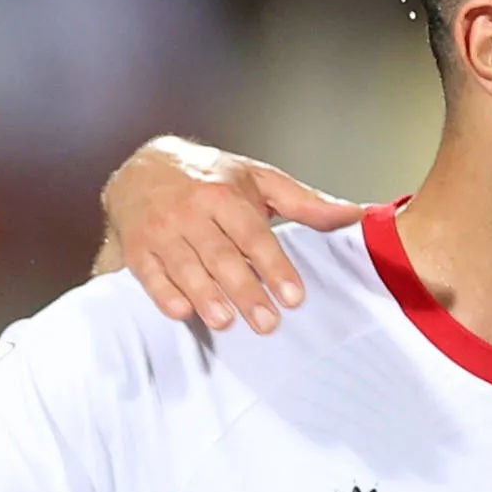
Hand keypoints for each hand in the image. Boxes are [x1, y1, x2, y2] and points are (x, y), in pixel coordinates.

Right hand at [96, 137, 362, 332]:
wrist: (142, 168)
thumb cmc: (209, 178)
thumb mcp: (257, 179)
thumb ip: (304, 202)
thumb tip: (353, 214)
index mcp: (225, 194)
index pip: (254, 234)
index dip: (274, 266)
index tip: (293, 296)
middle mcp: (192, 211)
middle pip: (222, 256)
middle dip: (245, 291)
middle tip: (267, 323)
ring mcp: (162, 230)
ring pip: (186, 266)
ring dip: (206, 296)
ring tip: (226, 322)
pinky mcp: (138, 248)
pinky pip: (150, 274)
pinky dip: (164, 293)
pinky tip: (183, 311)